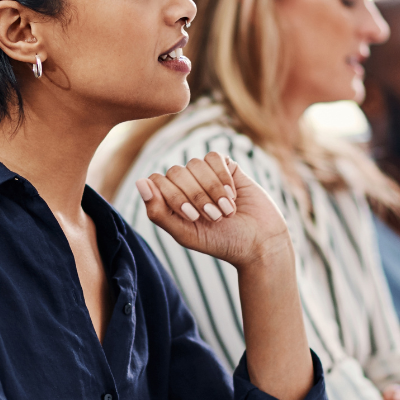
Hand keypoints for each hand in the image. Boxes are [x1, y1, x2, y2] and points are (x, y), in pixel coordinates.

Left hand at [134, 153, 290, 269]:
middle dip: (195, 196)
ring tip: (226, 211)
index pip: (156, 181)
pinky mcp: (227, 167)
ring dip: (211, 190)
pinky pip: (214, 157)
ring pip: (195, 164)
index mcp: (170, 201)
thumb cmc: (220, 242)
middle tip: (214, 216)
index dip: (174, 196)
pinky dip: (222, 177)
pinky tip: (233, 195)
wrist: (259, 242)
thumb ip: (159, 212)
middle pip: (176, 172)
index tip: (193, 217)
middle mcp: (185, 185)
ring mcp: (206, 175)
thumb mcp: (185, 233)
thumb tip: (140, 182)